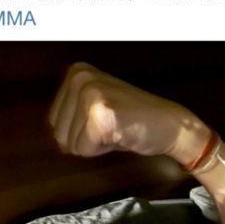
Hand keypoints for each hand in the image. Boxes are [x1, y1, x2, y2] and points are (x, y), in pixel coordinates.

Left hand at [49, 63, 208, 163]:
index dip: (80, 132)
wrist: (170, 125)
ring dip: (94, 145)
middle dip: (85, 140)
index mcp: (76, 73)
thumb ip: (72, 116)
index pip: (54, 122)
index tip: (106, 121)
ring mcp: (90, 94)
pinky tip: (120, 135)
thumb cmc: (134, 121)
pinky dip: (102, 150)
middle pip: (58, 133)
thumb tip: (55, 140)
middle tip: (112, 127)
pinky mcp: (100, 115)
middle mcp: (80, 78)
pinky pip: (84, 149)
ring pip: (70, 143)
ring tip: (117, 129)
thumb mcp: (95, 107)